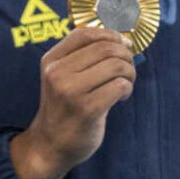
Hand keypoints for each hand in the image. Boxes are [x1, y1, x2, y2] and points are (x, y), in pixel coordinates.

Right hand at [9, 27, 136, 178]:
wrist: (50, 145)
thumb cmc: (64, 108)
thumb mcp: (62, 77)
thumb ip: (82, 57)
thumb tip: (120, 39)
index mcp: (51, 60)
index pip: (85, 33)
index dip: (110, 34)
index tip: (123, 44)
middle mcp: (57, 72)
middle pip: (106, 48)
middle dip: (125, 56)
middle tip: (128, 70)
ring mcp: (71, 91)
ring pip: (116, 65)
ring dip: (129, 73)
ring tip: (125, 84)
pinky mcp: (86, 109)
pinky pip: (119, 86)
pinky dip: (127, 89)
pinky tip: (121, 98)